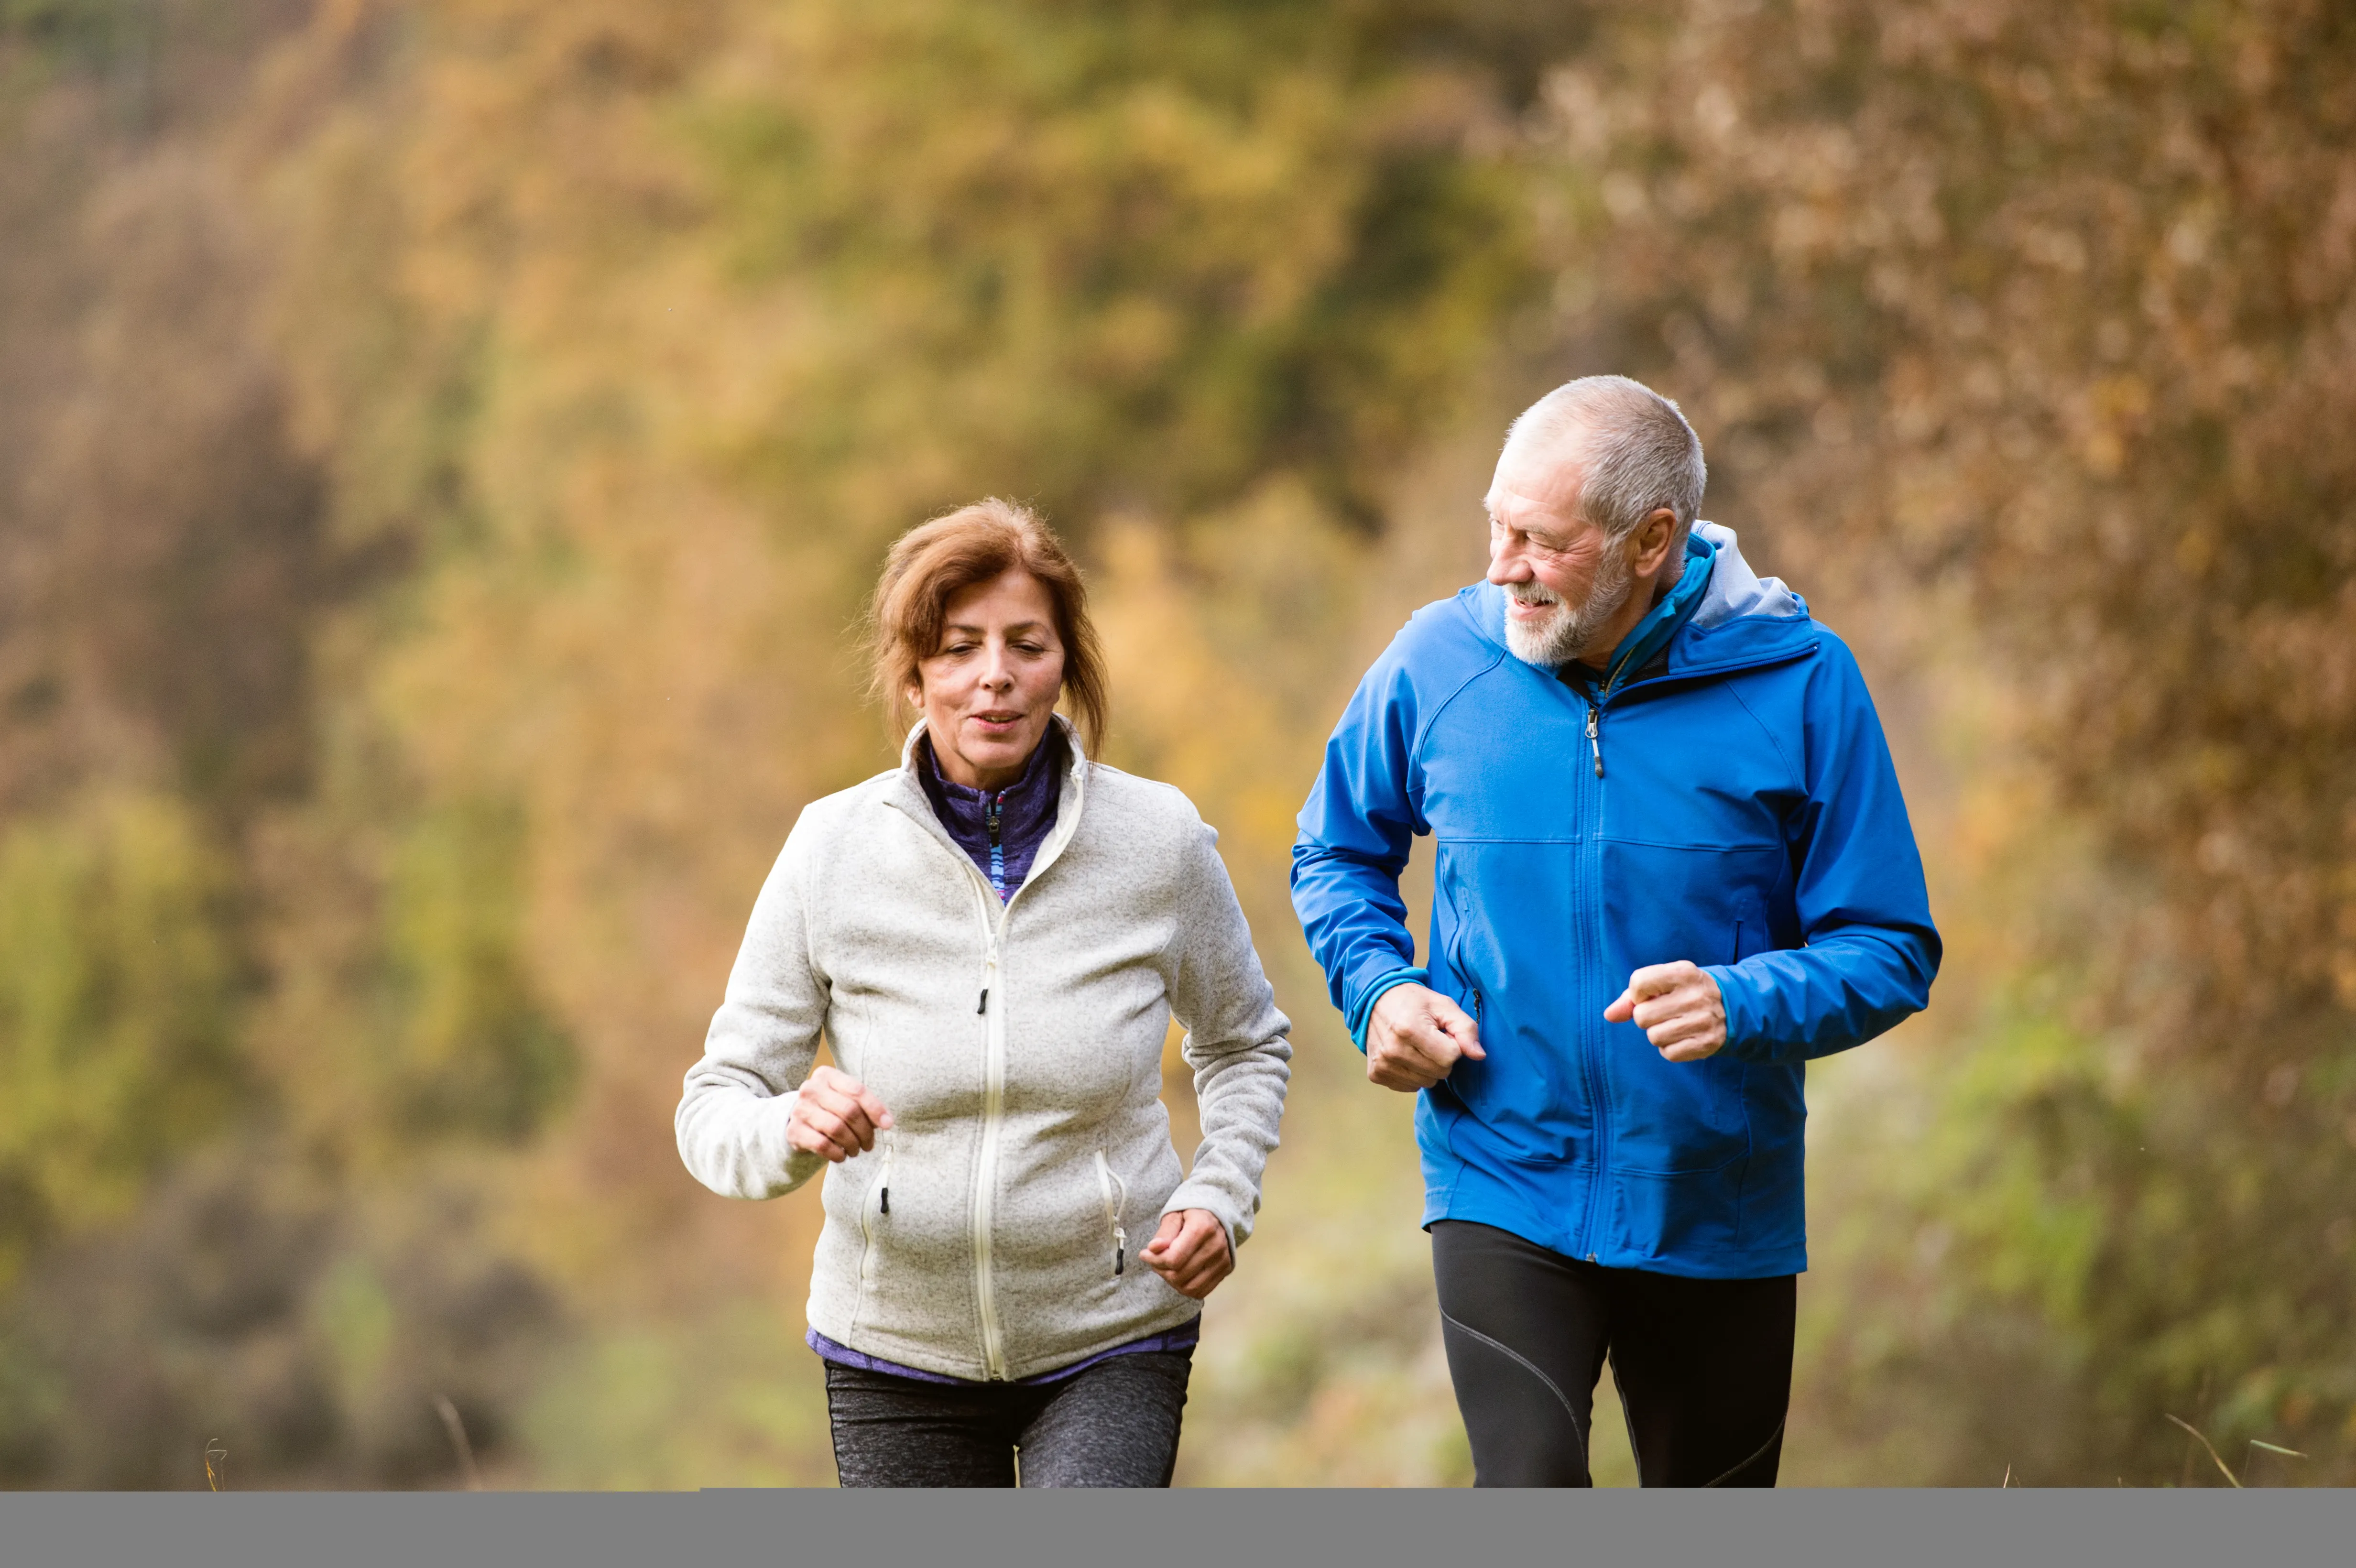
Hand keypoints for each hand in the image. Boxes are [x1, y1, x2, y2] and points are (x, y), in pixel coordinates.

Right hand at [785, 1064, 893, 1161]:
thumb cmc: (831, 1108)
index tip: (888, 1124)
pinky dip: (837, 1154)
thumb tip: (886, 1121)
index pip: (857, 1090)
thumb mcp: (847, 1100)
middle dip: (865, 1131)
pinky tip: (842, 1155)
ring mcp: (800, 1109)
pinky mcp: (794, 1131)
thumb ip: (865, 1107)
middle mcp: (811, 1088)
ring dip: (852, 1144)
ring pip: (836, 1128)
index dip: (875, 1108)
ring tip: (856, 1150)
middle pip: (849, 1110)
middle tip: (869, 1144)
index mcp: (826, 1075)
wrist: (800, 1121)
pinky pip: (822, 1145)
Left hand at [1141, 1209, 1232, 1299]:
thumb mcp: (1174, 1215)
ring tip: (1166, 1267)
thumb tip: (1153, 1249)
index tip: (1145, 1254)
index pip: (1174, 1258)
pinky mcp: (1225, 1270)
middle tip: (1154, 1260)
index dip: (1154, 1260)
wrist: (1216, 1215)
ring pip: (1190, 1287)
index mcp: (1203, 1227)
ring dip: (1172, 1281)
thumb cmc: (1191, 1214)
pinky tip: (1179, 1274)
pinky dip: (1186, 1288)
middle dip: (1160, 1270)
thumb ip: (1164, 1233)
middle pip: (1180, 1275)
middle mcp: (1216, 1245)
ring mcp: (1223, 1260)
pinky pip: (1201, 1291)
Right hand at [1365, 983, 1484, 1091]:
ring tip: (1418, 1047)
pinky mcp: (1376, 1074)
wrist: (1375, 1000)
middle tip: (1430, 1040)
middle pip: (1440, 1072)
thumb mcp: (1444, 1006)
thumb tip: (1479, 1055)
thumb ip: (1465, 1029)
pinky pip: (1410, 1087)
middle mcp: (1393, 1050)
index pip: (1450, 1057)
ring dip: (1428, 1068)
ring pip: (1427, 1082)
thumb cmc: (1414, 1002)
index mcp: (1410, 1029)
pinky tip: (1406, 1056)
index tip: (1441, 1033)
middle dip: (1442, 1057)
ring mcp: (1382, 1064)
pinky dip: (1413, 1074)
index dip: (1452, 1045)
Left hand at [1604, 961, 1725, 1062]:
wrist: (1731, 1006)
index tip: (1650, 995)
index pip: (1638, 983)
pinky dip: (1670, 1048)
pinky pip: (1668, 1054)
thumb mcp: (1664, 982)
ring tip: (1675, 1024)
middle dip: (1647, 1016)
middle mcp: (1695, 996)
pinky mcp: (1707, 1043)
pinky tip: (1683, 1036)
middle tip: (1665, 1012)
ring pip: (1653, 1037)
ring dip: (1658, 1033)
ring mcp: (1703, 1021)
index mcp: (1683, 973)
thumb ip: (1632, 996)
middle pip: (1642, 1016)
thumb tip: (1609, 1015)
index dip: (1637, 994)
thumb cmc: (1685, 991)